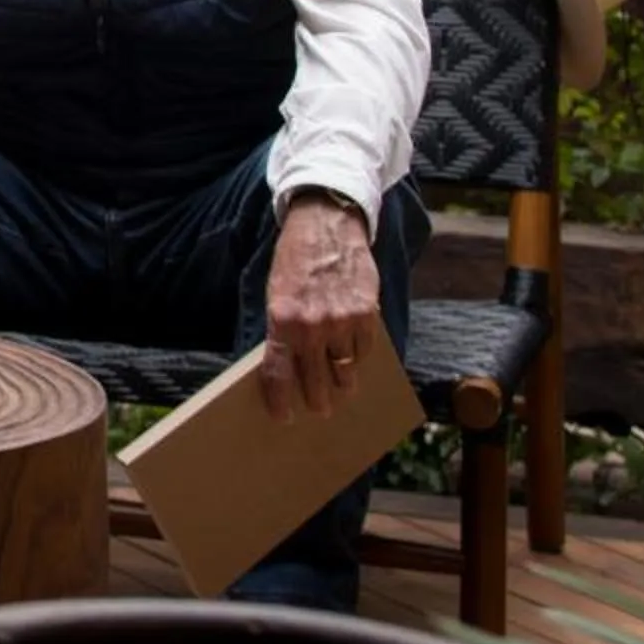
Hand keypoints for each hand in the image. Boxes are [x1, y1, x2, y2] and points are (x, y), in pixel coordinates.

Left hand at [259, 194, 377, 419]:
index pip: (278, 374)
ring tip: (341, 389)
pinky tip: (354, 356)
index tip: (283, 418)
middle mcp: (312, 326)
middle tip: (319, 410)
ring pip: (345, 371)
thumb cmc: (295, 260)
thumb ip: (282, 330)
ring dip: (342, 383)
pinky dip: (360, 356)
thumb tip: (286, 366)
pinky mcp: (367, 313)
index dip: (280, 401)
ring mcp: (342, 321)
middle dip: (317, 401)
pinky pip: (365, 349)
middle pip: (315, 381)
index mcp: (282, 320)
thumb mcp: (276, 293)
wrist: (326, 225)